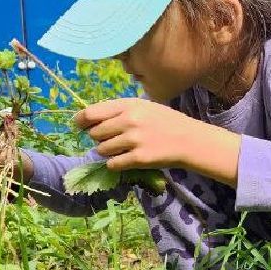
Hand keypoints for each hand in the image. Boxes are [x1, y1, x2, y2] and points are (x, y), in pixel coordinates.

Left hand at [73, 98, 206, 172]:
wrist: (191, 140)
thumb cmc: (165, 122)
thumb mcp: (144, 107)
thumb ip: (118, 111)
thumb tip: (87, 120)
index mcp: (129, 105)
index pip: (91, 113)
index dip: (80, 121)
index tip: (80, 126)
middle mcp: (129, 121)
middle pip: (95, 134)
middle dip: (99, 138)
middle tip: (112, 139)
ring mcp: (134, 140)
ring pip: (102, 150)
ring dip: (107, 152)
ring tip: (122, 149)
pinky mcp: (139, 158)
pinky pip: (113, 164)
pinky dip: (115, 164)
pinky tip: (126, 159)